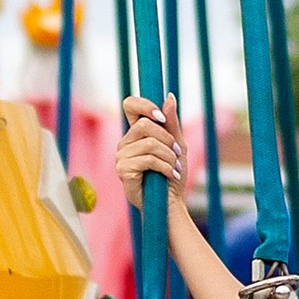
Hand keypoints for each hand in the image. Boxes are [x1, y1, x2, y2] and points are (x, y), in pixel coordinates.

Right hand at [116, 91, 186, 212]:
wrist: (170, 202)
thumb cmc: (171, 173)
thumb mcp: (176, 145)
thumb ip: (171, 123)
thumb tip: (169, 96)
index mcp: (136, 132)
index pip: (130, 104)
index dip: (145, 105)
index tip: (162, 117)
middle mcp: (125, 142)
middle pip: (145, 125)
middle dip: (167, 139)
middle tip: (177, 153)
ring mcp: (121, 156)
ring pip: (149, 143)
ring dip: (169, 156)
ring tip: (174, 167)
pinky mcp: (123, 170)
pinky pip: (148, 159)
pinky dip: (165, 166)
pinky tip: (170, 174)